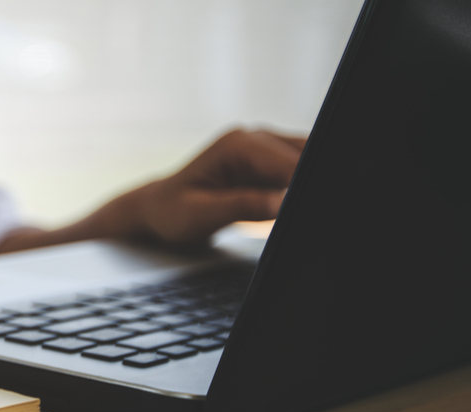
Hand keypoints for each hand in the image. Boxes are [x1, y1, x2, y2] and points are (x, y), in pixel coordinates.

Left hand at [137, 128, 305, 244]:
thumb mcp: (201, 215)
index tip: (300, 206)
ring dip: (304, 185)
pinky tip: (288, 206)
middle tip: (299, 212)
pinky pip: (299, 171)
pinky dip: (300, 188)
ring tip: (287, 210)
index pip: (289, 162)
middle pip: (305, 155)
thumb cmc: (173, 212)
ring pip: (307, 160)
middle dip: (310, 182)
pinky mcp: (270, 164)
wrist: (161, 210)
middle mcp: (253, 139)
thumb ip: (242, 206)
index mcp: (236, 145)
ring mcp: (264, 149)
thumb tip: (280, 203)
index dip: (303, 184)